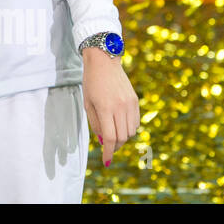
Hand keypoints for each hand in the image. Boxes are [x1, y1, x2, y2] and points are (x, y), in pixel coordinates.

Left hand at [82, 48, 139, 166]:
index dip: (108, 152)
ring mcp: (130, 104)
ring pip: (130, 132)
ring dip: (122, 138)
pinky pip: (135, 122)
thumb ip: (96, 123)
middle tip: (108, 147)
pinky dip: (129, 128)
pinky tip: (120, 124)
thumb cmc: (91, 82)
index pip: (110, 137)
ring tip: (112, 133)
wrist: (104, 61)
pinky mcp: (135, 101)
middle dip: (114, 146)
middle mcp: (120, 107)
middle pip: (122, 137)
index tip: (106, 161)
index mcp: (105, 108)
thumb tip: (103, 141)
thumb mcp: (88, 103)